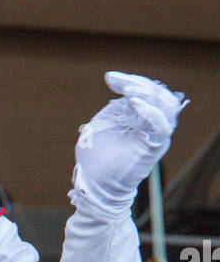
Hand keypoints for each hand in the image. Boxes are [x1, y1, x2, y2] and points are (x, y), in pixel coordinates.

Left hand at [71, 72, 187, 216]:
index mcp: (140, 116)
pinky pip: (162, 126)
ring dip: (148, 94)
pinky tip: (134, 104)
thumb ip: (114, 104)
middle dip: (140, 83)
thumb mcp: (103, 122)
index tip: (109, 77)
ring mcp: (155, 135)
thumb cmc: (96, 155)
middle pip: (158, 93)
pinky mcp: (155, 147)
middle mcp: (151, 123)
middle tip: (122, 84)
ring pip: (166, 105)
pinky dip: (151, 112)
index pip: (146, 89)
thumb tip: (117, 82)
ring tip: (129, 92)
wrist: (96, 183)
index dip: (129, 79)